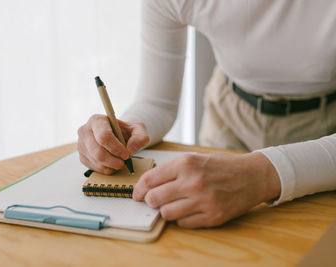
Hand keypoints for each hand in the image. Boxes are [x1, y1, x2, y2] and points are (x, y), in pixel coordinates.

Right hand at [77, 114, 149, 173]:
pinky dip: (107, 169)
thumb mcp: (137, 129)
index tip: (126, 154)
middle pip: (98, 152)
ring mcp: (81, 145)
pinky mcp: (82, 157)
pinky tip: (113, 163)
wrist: (117, 136)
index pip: (104, 136)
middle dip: (114, 161)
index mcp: (96, 120)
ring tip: (120, 161)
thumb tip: (130, 149)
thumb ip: (140, 137)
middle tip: (124, 161)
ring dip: (112, 166)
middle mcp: (85, 131)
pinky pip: (95, 168)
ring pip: (97, 162)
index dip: (116, 148)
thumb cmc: (125, 131)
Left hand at [133, 152, 280, 227]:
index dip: (139, 189)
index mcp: (185, 164)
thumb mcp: (194, 158)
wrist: (252, 175)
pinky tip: (189, 210)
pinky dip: (182, 219)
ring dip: (166, 211)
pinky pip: (184, 224)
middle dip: (150, 201)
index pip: (149, 179)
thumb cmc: (220, 166)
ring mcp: (203, 200)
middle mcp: (193, 182)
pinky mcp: (213, 216)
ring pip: (166, 214)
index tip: (137, 194)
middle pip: (154, 199)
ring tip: (174, 205)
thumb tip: (147, 186)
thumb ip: (171, 170)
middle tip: (154, 201)